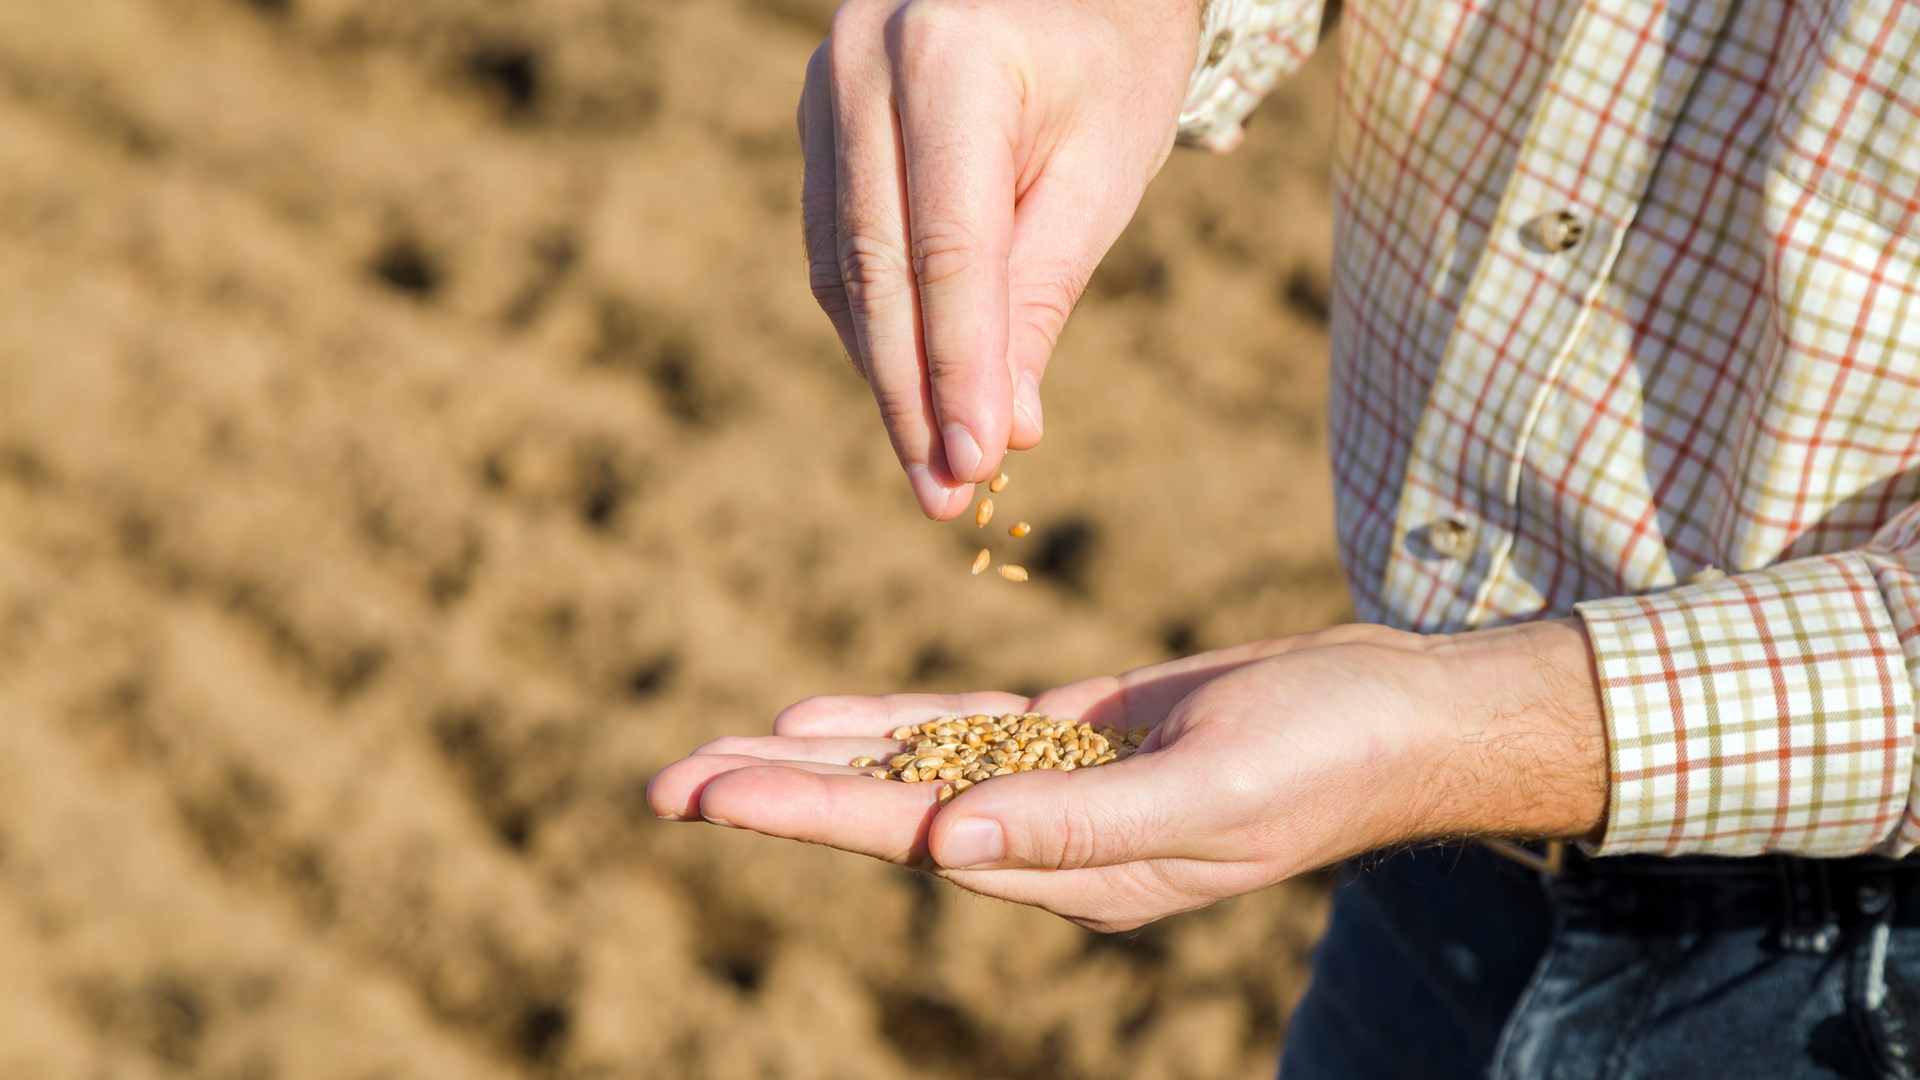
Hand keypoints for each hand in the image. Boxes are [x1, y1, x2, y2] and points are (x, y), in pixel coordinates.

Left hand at [648, 621, 1607, 931]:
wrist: (1397, 713)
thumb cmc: (1324, 753)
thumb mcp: (1205, 790)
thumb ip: (1075, 826)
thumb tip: (942, 847)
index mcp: (1072, 874)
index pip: (908, 840)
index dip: (802, 817)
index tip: (705, 797)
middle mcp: (1048, 843)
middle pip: (882, 816)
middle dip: (772, 798)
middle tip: (659, 784)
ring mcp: (1060, 788)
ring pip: (909, 774)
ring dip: (811, 765)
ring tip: (709, 758)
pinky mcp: (1079, 736)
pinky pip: (961, 734)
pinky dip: (889, 727)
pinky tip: (820, 721)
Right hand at [798, 0, 1203, 517]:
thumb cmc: (1112, 57)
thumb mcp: (1103, 170)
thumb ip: (1042, 293)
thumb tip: (1005, 429)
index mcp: (949, 58)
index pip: (946, 248)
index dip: (958, 367)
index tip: (977, 464)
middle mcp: (862, 63)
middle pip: (876, 267)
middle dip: (910, 394)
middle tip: (943, 495)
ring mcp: (823, 85)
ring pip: (840, 265)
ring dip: (884, 373)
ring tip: (931, 464)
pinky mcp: (818, 117)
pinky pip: (833, 242)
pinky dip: (873, 322)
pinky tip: (910, 387)